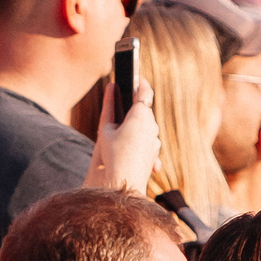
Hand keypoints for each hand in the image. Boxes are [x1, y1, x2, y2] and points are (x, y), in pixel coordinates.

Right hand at [88, 75, 159, 196]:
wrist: (122, 184)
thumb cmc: (112, 155)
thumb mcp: (105, 129)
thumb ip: (109, 106)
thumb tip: (111, 87)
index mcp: (141, 116)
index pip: (145, 91)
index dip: (139, 81)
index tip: (134, 76)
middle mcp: (152, 126)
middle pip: (144, 110)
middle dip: (133, 108)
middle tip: (120, 105)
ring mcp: (155, 141)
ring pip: (145, 127)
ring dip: (135, 126)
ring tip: (118, 133)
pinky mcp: (154, 154)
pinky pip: (146, 142)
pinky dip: (137, 141)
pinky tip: (126, 148)